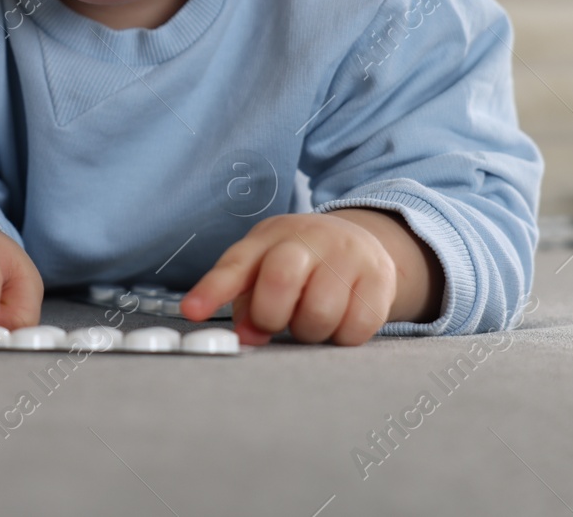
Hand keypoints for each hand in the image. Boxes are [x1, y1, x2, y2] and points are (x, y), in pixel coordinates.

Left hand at [181, 210, 437, 345]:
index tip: (191, 312)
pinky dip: (342, 336)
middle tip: (277, 322)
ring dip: (309, 331)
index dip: (212, 290)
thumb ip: (245, 301)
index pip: (236, 263)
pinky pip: (355, 328)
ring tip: (310, 318)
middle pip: (280, 279)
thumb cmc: (298, 264)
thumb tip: (246, 336)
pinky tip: (339, 320)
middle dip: (271, 316)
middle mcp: (310, 237)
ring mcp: (348, 254)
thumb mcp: (264, 267)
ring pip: (320, 313)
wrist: (359, 242)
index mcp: (270, 236)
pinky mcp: (381, 277)